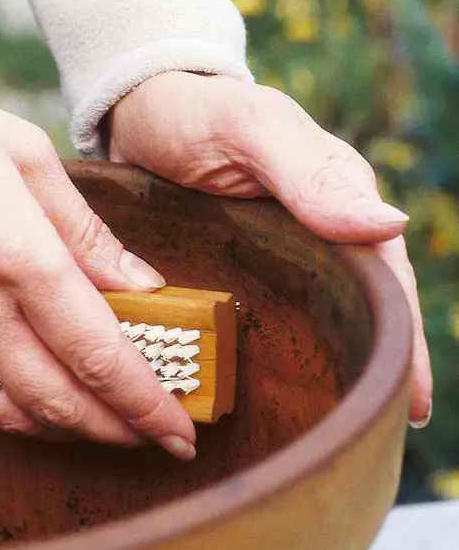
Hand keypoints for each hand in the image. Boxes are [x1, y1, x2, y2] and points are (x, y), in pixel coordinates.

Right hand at [0, 58, 195, 458]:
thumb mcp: (29, 158)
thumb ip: (88, 233)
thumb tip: (142, 286)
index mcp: (19, 256)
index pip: (97, 352)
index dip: (147, 403)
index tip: (183, 432)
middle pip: (61, 400)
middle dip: (121, 433)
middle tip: (162, 440)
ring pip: (14, 413)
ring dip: (72, 431)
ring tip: (114, 427)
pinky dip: (18, 416)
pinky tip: (46, 406)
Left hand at [110, 71, 431, 426]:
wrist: (136, 114)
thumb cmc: (197, 112)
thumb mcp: (250, 129)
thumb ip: (309, 172)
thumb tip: (389, 225)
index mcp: (334, 202)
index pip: (380, 281)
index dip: (400, 341)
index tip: (413, 403)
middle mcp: (308, 240)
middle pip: (350, 313)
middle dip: (368, 369)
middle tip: (380, 436)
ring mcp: (267, 264)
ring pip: (305, 327)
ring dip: (319, 374)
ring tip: (326, 434)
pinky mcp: (225, 278)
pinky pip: (252, 326)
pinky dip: (262, 363)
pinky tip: (259, 404)